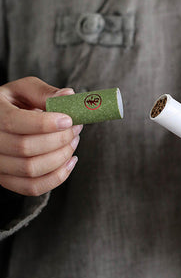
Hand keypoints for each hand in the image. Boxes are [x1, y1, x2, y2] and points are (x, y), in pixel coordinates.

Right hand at [0, 77, 82, 195]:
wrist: (0, 121)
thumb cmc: (15, 103)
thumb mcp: (24, 90)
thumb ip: (44, 92)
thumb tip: (68, 96)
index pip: (14, 122)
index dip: (45, 124)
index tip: (69, 120)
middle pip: (26, 148)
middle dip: (59, 139)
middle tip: (76, 128)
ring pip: (31, 169)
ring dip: (61, 156)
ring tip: (74, 141)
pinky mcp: (6, 180)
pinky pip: (32, 187)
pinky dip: (57, 177)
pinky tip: (70, 161)